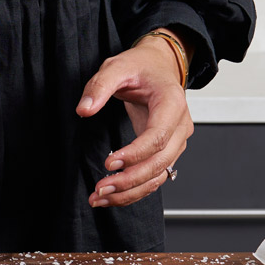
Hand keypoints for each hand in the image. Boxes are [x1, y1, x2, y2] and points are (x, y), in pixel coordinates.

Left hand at [76, 35, 193, 209]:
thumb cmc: (141, 66)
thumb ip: (99, 86)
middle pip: (160, 162)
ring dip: (130, 191)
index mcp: (172, 102)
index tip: (110, 163)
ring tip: (100, 198)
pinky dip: (135, 189)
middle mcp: (180, 125)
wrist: (159, 67)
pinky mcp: (167, 151)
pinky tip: (112, 195)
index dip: (135, 153)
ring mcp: (176, 141)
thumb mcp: (117, 66)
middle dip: (130, 180)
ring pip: (159, 175)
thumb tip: (84, 109)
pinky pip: (155, 176)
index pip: (158, 136)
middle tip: (101, 188)